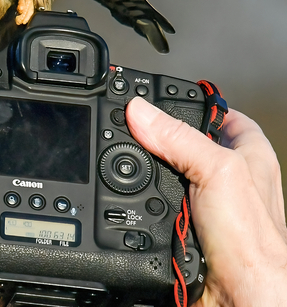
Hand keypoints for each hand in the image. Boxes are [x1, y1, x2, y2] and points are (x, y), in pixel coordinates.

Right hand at [125, 97, 286, 306]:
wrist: (237, 299)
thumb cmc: (252, 244)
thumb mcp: (217, 172)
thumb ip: (179, 138)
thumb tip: (141, 112)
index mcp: (245, 152)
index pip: (219, 113)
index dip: (193, 102)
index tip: (163, 96)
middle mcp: (225, 173)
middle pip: (185, 140)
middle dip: (160, 136)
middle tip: (136, 127)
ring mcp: (202, 198)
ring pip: (166, 171)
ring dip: (147, 171)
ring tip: (130, 163)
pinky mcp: (181, 220)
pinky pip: (154, 198)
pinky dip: (141, 197)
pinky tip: (132, 196)